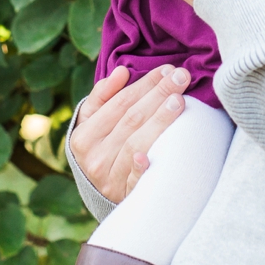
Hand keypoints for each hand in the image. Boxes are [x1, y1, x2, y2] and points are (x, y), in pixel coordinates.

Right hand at [70, 63, 191, 204]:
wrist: (102, 194)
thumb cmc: (101, 149)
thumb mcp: (92, 123)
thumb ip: (102, 96)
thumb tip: (121, 71)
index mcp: (83, 137)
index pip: (119, 103)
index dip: (143, 84)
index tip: (166, 70)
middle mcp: (94, 158)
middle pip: (131, 119)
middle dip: (158, 94)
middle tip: (181, 77)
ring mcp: (110, 178)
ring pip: (137, 143)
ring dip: (159, 120)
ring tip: (179, 100)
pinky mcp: (126, 195)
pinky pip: (135, 180)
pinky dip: (141, 167)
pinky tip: (149, 155)